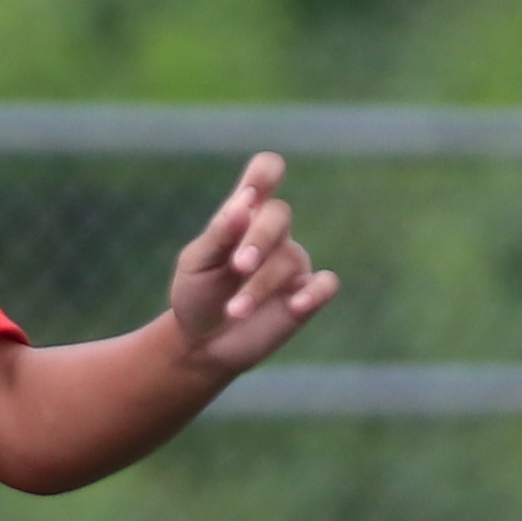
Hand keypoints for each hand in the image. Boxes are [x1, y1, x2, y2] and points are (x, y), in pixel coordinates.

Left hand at [164, 153, 338, 384]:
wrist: (201, 345)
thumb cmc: (196, 296)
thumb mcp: (196, 264)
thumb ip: (219, 234)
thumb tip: (243, 203)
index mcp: (243, 215)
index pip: (265, 174)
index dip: (265, 174)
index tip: (250, 195)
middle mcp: (272, 234)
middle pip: (279, 214)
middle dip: (259, 239)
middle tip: (239, 267)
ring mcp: (291, 264)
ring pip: (290, 259)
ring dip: (260, 286)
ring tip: (234, 312)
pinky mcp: (305, 296)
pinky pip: (325, 284)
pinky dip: (315, 292)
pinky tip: (296, 305)